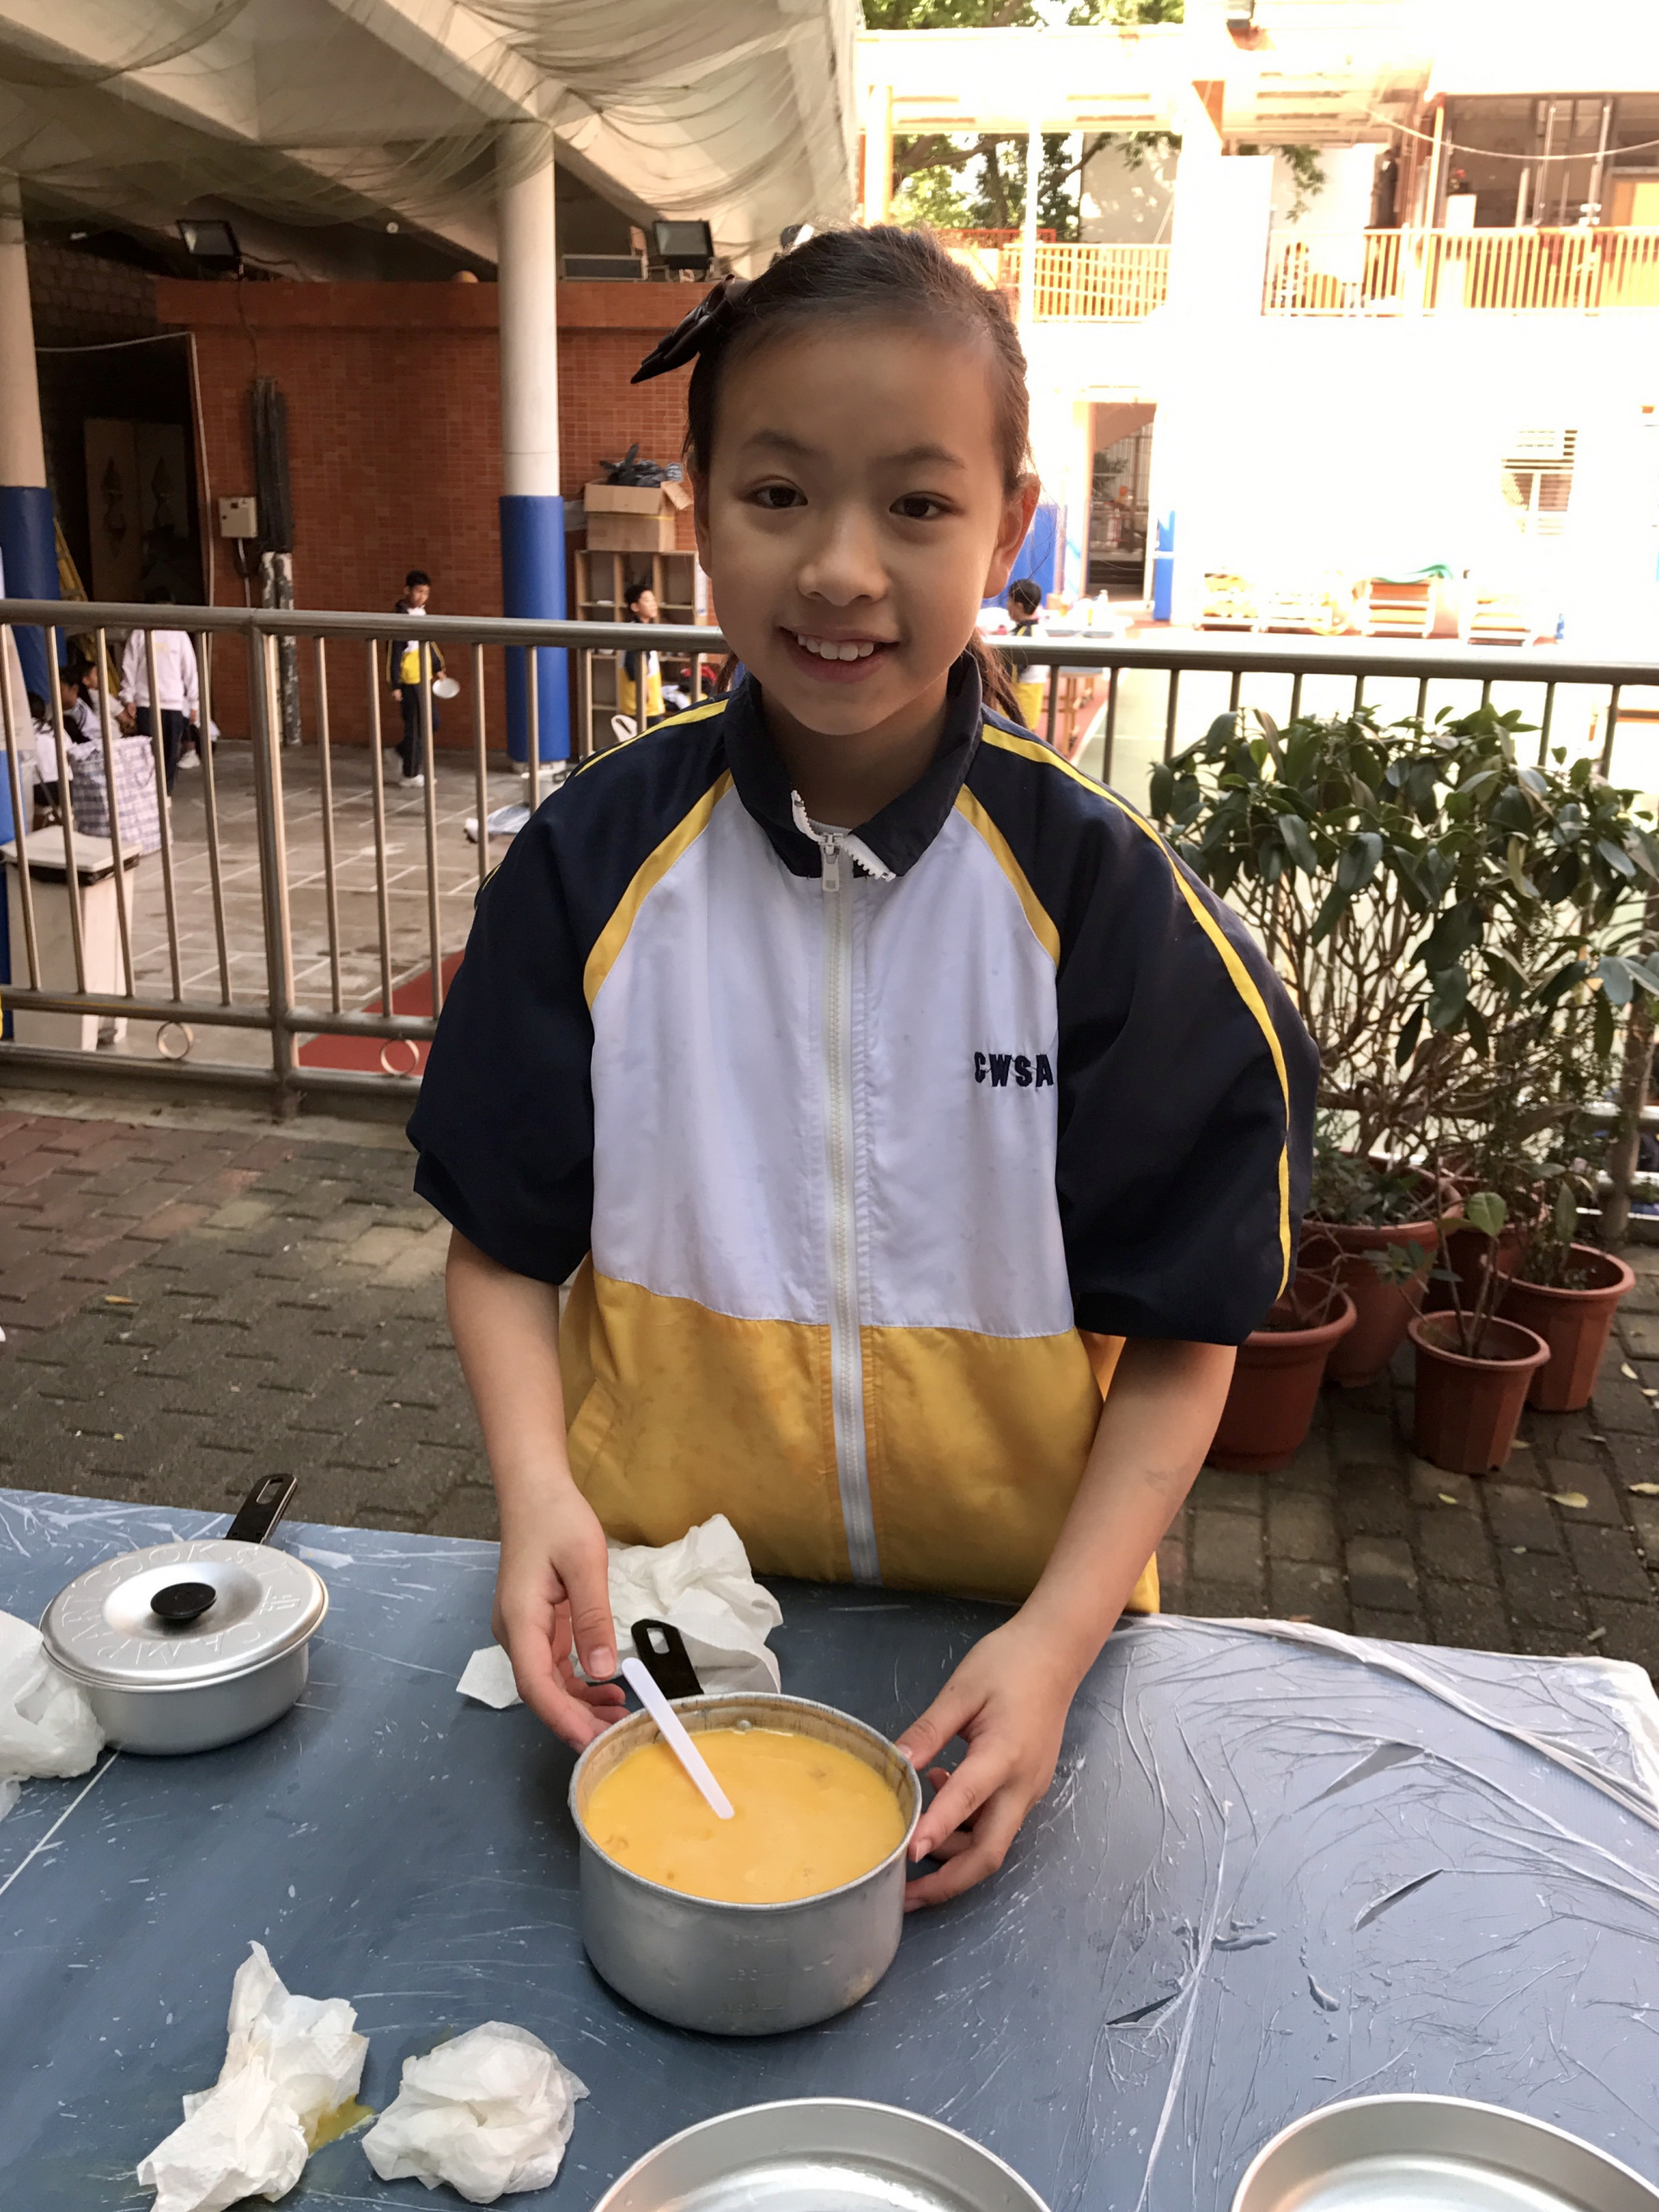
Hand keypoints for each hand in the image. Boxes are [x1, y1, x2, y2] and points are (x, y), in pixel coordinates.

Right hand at [491, 1483, 626, 1750]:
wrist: (534, 1491)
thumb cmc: (558, 1519)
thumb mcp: (585, 1563)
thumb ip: (592, 1617)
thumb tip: (602, 1671)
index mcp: (521, 1620)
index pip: (536, 1685)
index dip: (564, 1719)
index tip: (593, 1742)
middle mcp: (515, 1632)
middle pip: (541, 1692)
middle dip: (577, 1721)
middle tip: (618, 1740)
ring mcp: (523, 1630)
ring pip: (548, 1683)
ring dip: (579, 1706)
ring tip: (619, 1720)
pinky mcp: (536, 1625)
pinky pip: (553, 1666)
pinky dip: (578, 1684)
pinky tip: (606, 1692)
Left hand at [895, 1615, 1082, 1910]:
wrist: (1057, 1652)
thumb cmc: (1008, 1663)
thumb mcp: (962, 1691)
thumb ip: (928, 1731)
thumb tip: (895, 1765)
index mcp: (1003, 1756)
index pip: (965, 1803)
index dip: (936, 1832)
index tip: (906, 1858)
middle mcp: (1021, 1786)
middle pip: (987, 1853)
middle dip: (946, 1882)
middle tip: (904, 1896)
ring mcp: (1028, 1790)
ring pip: (991, 1843)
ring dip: (953, 1853)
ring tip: (914, 1833)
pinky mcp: (1026, 1787)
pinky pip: (996, 1822)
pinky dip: (965, 1827)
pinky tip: (941, 1793)